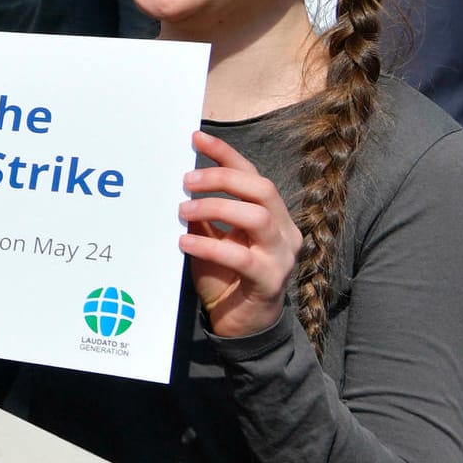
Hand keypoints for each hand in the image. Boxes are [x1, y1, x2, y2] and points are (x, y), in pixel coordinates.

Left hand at [178, 131, 301, 339]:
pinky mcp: (270, 281)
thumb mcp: (212, 237)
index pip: (252, 175)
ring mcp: (282, 256)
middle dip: (222, 177)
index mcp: (272, 214)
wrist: (242, 325)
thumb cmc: (226, 275)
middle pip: (261, 188)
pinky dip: (210, 245)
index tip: (196, 137)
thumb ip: (202, 212)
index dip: (225, 154)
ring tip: (183, 209)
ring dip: (217, 208)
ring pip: (257, 217)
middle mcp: (284, 231)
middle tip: (186, 180)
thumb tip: (178, 181)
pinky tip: (185, 241)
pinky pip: (241, 257)